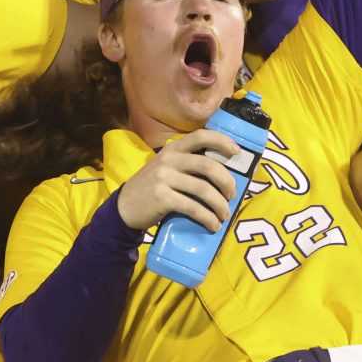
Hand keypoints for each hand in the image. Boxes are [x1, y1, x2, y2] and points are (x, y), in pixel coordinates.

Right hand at [116, 128, 243, 231]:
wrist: (124, 208)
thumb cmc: (152, 188)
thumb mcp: (166, 168)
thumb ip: (187, 165)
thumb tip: (222, 174)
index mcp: (173, 149)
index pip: (201, 136)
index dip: (222, 141)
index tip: (237, 152)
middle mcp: (168, 160)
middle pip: (208, 166)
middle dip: (226, 182)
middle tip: (232, 195)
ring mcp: (164, 178)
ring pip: (203, 189)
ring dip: (219, 205)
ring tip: (224, 215)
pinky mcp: (162, 198)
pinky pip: (193, 207)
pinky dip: (207, 218)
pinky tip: (212, 225)